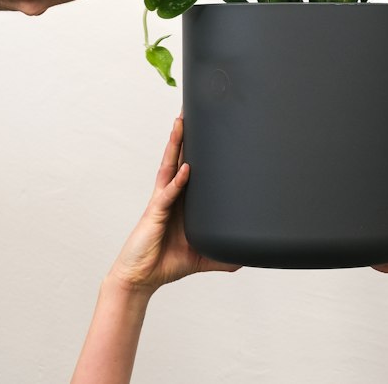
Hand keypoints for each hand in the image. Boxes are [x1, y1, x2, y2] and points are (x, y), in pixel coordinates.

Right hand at [108, 116, 239, 294]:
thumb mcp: (201, 256)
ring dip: (176, 145)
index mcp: (182, 199)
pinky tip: (186, 170)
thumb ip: (223, 254)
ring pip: (170, 166)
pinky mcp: (154, 214)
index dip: (200, 146)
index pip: (192, 165)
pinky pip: (167, 195)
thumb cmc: (167, 261)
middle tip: (193, 108)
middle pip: (179, 157)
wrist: (140, 278)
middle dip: (185, 134)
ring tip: (182, 123)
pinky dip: (177, 182)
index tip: (211, 125)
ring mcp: (161, 202)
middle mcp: (171, 194)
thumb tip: (247, 255)